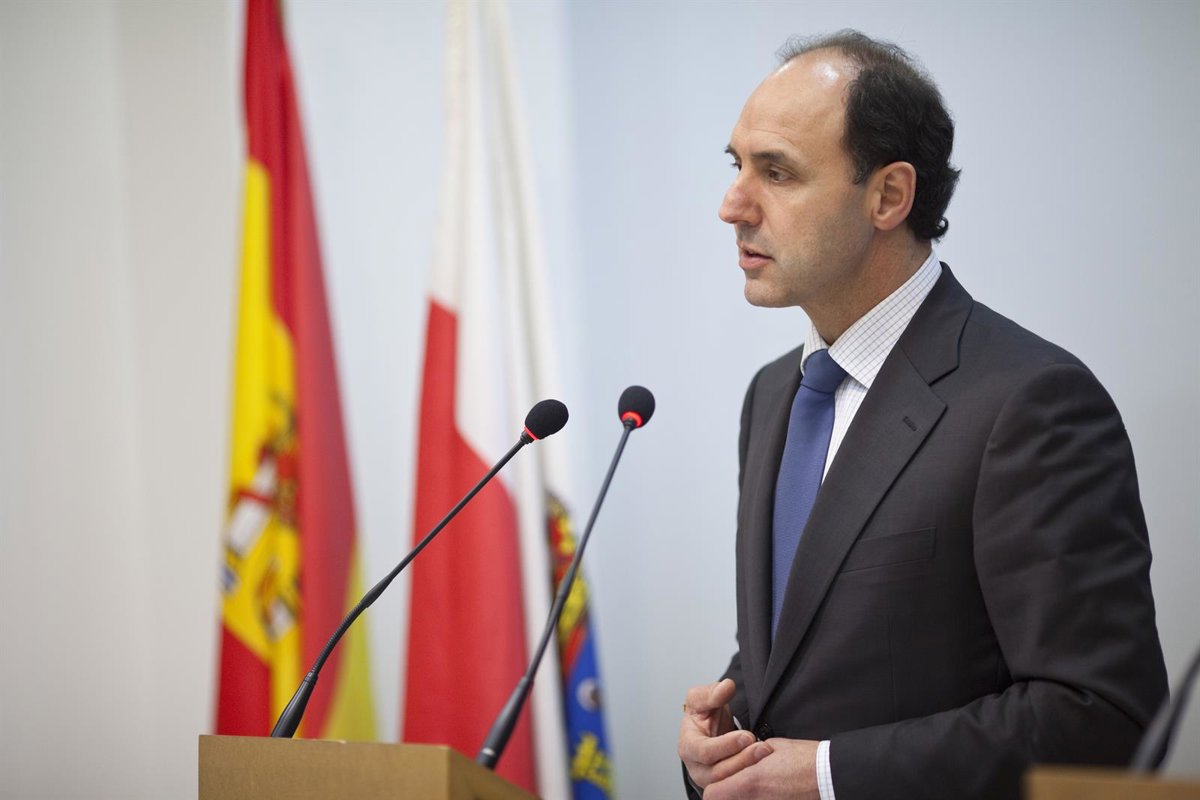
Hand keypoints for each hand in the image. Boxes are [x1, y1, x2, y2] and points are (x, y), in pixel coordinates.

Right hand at [678, 679, 771, 788]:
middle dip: (743, 760)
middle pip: (718, 773)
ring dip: (750, 770)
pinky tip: (765, 766)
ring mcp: (710, 780)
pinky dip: (751, 778)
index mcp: (688, 746)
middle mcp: (697, 767)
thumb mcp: (702, 698)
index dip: (726, 745)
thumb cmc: (704, 716)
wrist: (711, 729)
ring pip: (729, 784)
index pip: (704, 752)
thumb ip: (712, 692)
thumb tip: (725, 687)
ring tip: (767, 754)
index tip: (747, 736)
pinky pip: (738, 788)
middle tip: (764, 748)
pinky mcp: (725, 787)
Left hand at [703, 736, 820, 799]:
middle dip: (729, 792)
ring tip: (759, 784)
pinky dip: (760, 799)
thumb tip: (743, 757)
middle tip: (739, 780)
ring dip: (743, 796)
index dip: (715, 787)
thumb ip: (750, 755)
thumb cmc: (805, 760)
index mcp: (749, 781)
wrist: (830, 777)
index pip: (712, 794)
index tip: (720, 781)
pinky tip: (770, 791)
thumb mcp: (772, 747)